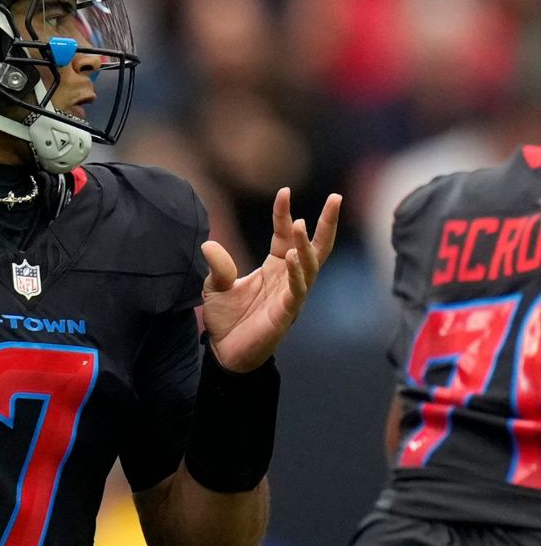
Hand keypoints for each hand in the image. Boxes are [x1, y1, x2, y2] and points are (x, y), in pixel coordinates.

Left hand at [201, 188, 341, 372]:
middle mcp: (288, 279)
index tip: (284, 191)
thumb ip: (217, 266)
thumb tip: (208, 244)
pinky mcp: (286, 315)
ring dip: (306, 245)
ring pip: (310, 266)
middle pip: (315, 247)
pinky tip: (295, 258)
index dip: (284, 213)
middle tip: (336, 197)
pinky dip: (298, 275)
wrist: (224, 354)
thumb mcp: (215, 287)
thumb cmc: (226, 319)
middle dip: (327, 223)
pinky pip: (297, 292)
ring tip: (301, 224)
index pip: (284, 235)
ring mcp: (290, 296)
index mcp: (274, 268)